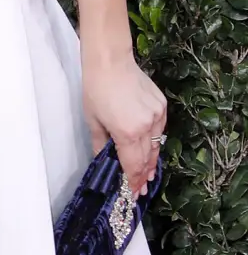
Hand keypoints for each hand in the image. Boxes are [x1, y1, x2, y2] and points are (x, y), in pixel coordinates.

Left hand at [83, 53, 166, 196]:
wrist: (110, 61)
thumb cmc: (96, 89)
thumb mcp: (93, 120)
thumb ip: (101, 145)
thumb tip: (105, 161)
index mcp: (127, 133)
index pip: (133, 166)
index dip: (133, 182)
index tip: (134, 193)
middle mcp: (146, 127)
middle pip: (147, 158)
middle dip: (144, 175)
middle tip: (142, 188)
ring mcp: (156, 115)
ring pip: (157, 144)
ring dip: (151, 159)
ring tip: (147, 172)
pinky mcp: (161, 106)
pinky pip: (159, 128)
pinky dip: (154, 138)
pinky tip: (148, 144)